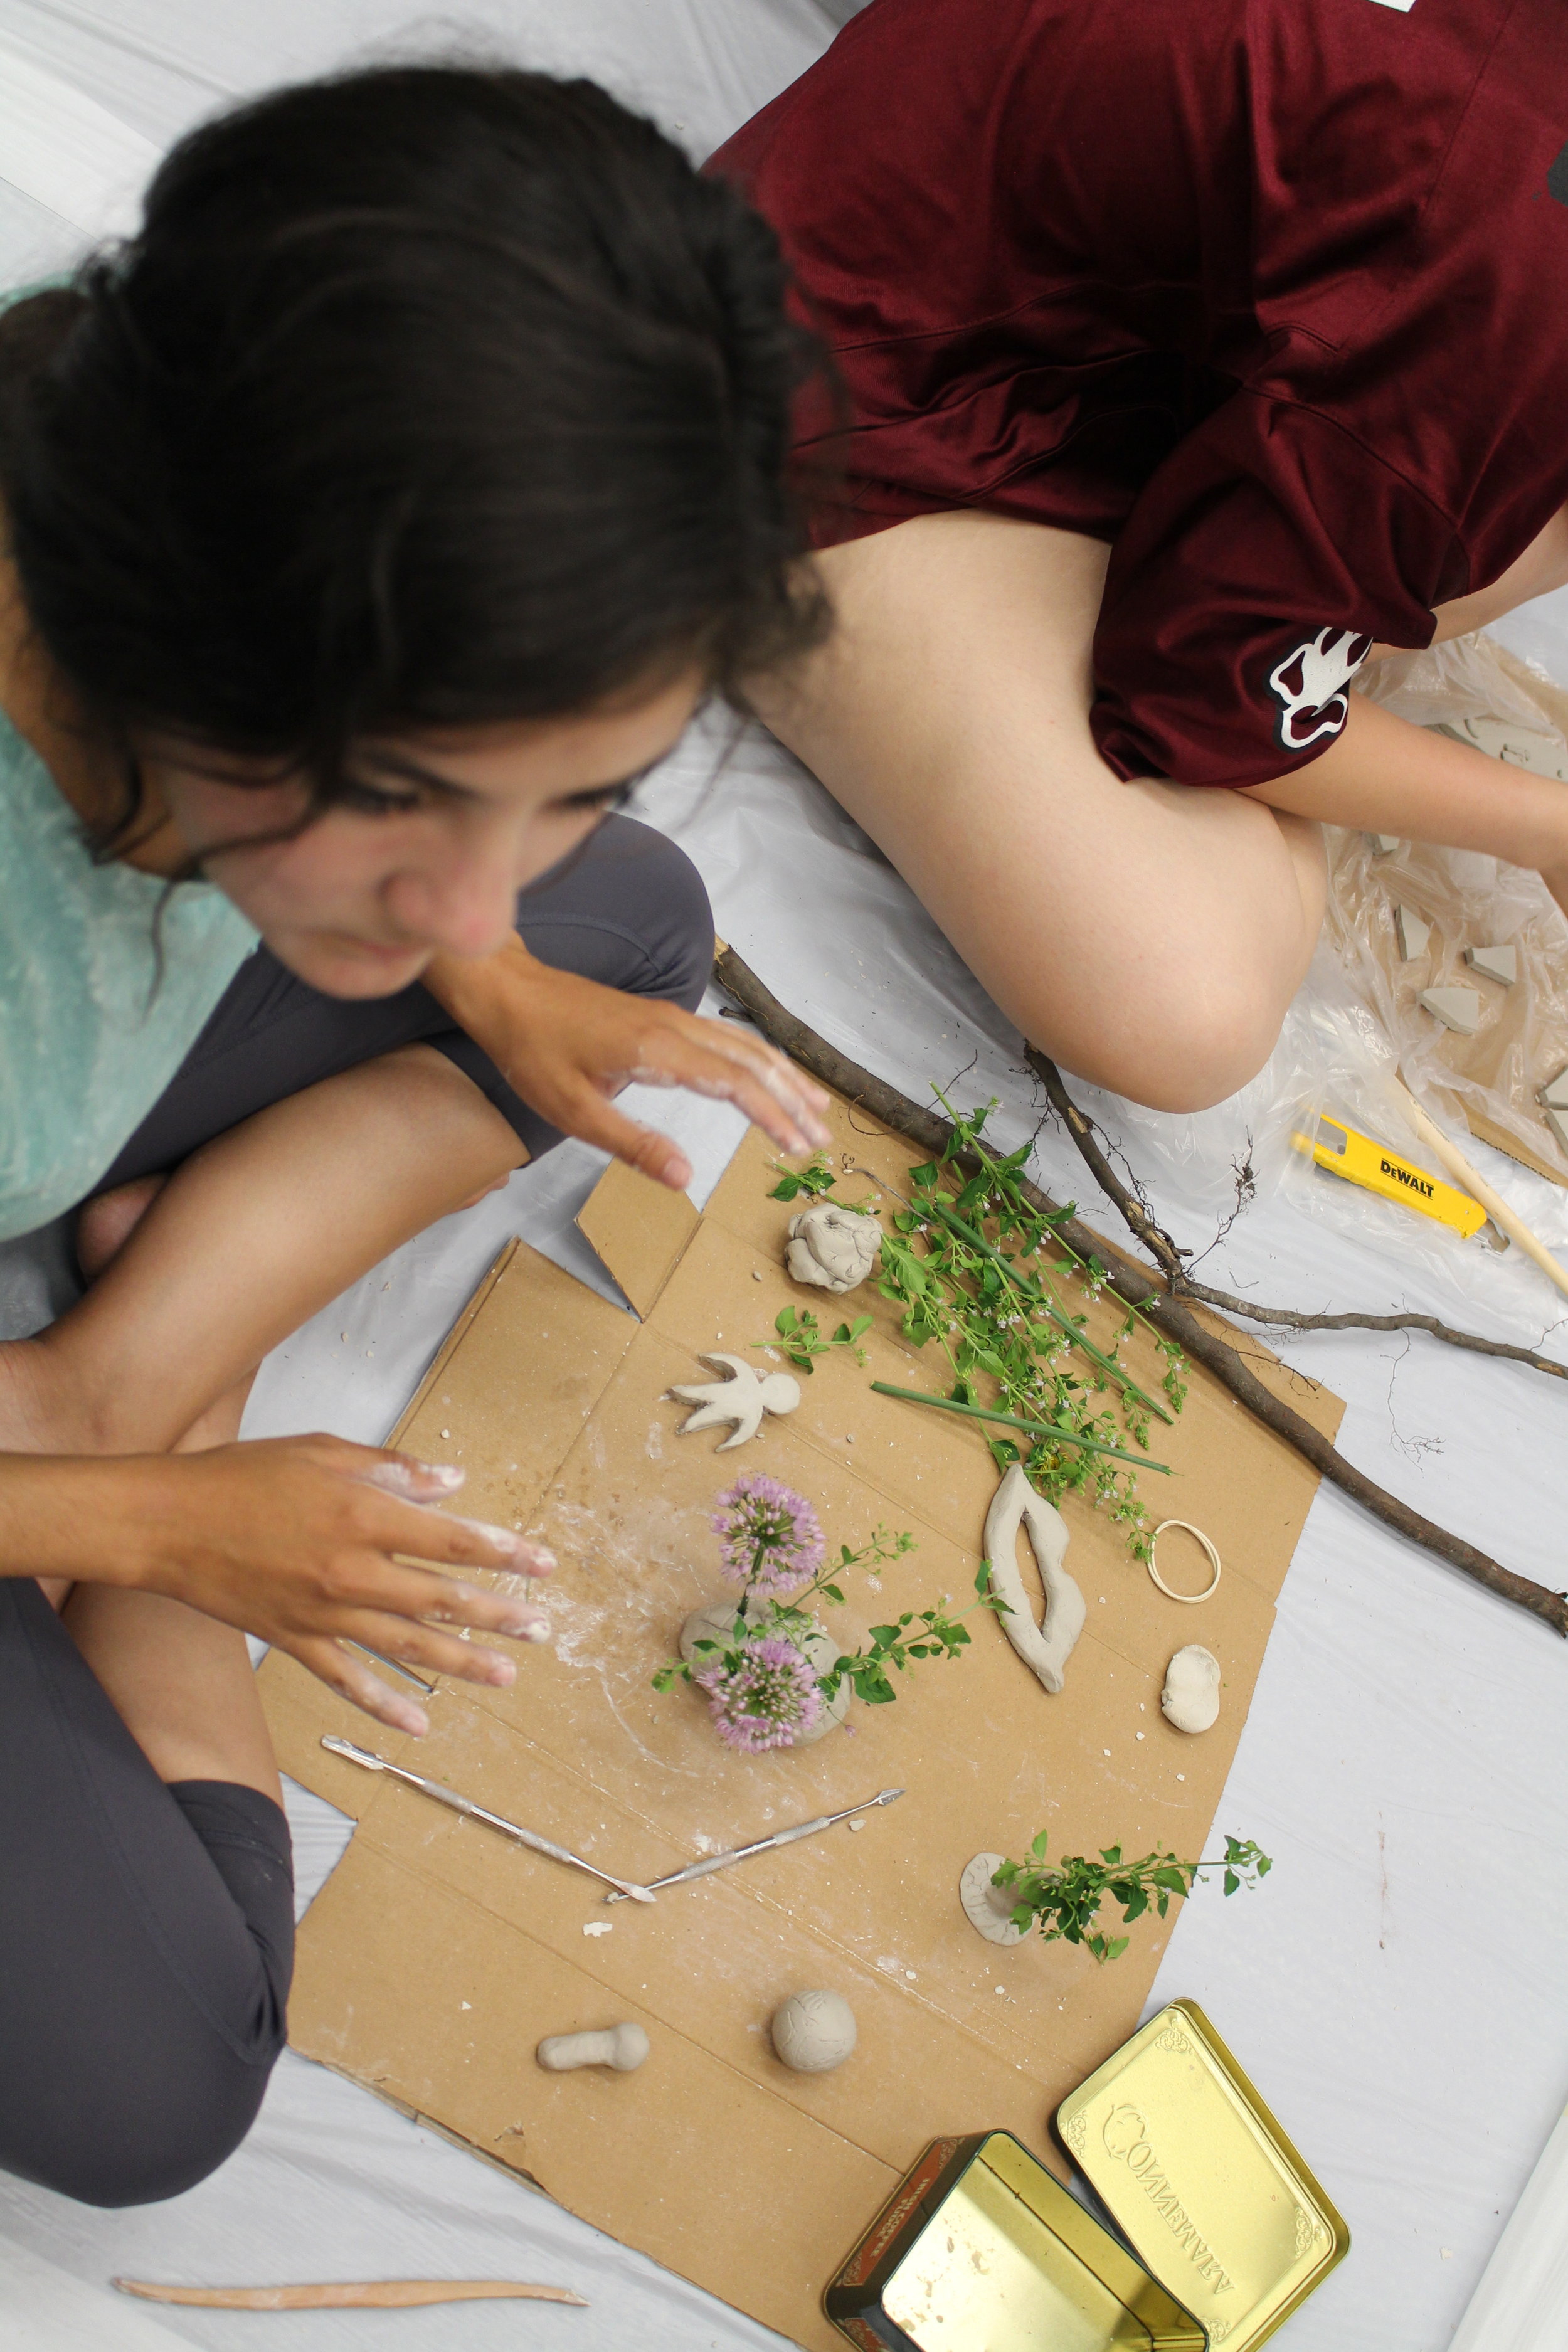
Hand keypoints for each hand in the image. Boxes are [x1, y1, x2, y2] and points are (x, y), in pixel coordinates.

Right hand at [106, 1436, 553, 1734]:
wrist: (167, 1522)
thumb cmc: (243, 1476)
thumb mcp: (323, 1451)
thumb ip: (392, 1469)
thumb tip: (452, 1483)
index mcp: (363, 1515)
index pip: (450, 1540)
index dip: (502, 1554)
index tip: (542, 1563)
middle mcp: (351, 1570)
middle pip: (440, 1600)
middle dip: (498, 1614)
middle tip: (541, 1627)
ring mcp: (323, 1612)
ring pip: (406, 1646)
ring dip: (461, 1661)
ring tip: (507, 1673)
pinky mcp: (295, 1640)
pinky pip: (347, 1680)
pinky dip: (384, 1705)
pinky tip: (418, 1724)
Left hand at [425, 939, 830, 1187]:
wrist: (507, 993)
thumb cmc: (533, 1052)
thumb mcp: (574, 1112)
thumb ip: (634, 1145)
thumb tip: (686, 1177)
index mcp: (657, 1050)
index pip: (734, 1084)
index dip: (773, 1115)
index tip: (799, 1144)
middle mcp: (675, 1026)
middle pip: (751, 1060)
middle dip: (792, 1097)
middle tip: (822, 1134)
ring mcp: (670, 1016)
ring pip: (743, 1043)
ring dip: (781, 1074)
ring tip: (814, 1102)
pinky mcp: (661, 1016)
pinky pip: (724, 1034)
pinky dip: (755, 1056)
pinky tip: (764, 1070)